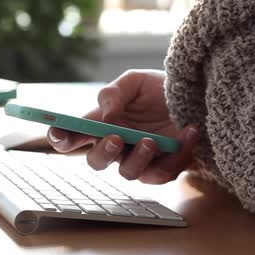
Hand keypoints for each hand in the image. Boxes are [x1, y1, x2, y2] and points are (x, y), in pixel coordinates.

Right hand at [47, 70, 199, 183]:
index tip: (57, 133)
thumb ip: (113, 93)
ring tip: (151, 140)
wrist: (197, 97)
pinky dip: (176, 155)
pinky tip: (187, 133)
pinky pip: (162, 173)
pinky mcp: (164, 168)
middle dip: (102, 152)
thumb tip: (106, 115)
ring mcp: (139, 160)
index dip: (61, 138)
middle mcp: (117, 145)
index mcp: (102, 124)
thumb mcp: (135, 81)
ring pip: (127, 173)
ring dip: (137, 158)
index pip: (72, 136)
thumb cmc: (160, 89)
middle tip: (116, 138)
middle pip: (96, 162)